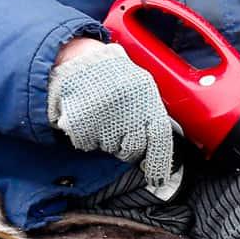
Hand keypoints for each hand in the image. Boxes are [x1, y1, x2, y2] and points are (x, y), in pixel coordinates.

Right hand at [47, 42, 173, 185]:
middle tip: (117, 128)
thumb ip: (150, 113)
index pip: (160, 139)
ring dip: (104, 138)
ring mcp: (105, 119)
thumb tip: (157, 148)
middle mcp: (129, 111)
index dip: (159, 163)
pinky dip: (86, 135)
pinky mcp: (83, 124)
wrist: (80, 60)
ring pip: (109, 147)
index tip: (157, 179)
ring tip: (100, 114)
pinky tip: (87, 116)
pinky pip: (87, 143)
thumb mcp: (140, 86)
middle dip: (126, 146)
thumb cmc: (113, 75)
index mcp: (148, 99)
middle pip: (133, 149)